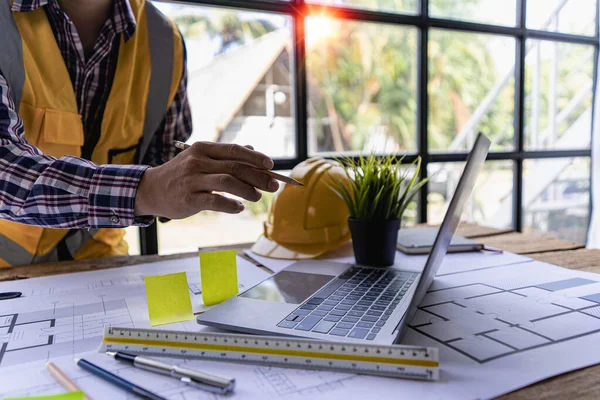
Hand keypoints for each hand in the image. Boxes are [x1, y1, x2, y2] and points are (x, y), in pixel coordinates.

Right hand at [134, 142, 278, 218]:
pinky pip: (215, 201)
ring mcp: (192, 180)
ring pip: (227, 182)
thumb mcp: (200, 159)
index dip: (255, 157)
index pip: (234, 150)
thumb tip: (252, 150)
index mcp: (203, 149)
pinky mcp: (188, 199)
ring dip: (247, 190)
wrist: (151, 190)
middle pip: (235, 167)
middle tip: (273, 186)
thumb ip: (225, 156)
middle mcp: (198, 161)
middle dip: (258, 176)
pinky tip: (239, 207)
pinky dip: (231, 205)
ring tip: (257, 197)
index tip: (271, 165)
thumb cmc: (181, 175)